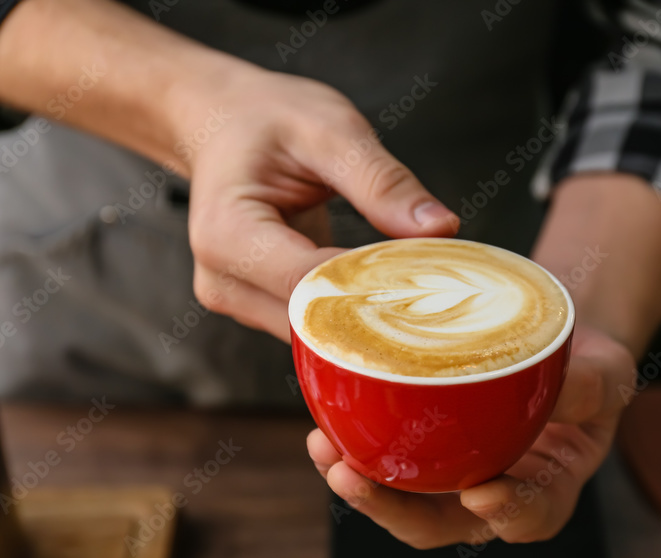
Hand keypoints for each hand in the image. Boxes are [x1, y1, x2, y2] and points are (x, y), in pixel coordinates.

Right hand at [185, 70, 458, 339]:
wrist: (220, 124)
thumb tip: (440, 228)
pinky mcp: (258, 309)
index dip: (374, 287)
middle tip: (438, 283)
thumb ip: (382, 182)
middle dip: (377, 308)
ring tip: (410, 279)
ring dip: (367, 316)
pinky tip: (382, 285)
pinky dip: (352, 312)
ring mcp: (238, 301)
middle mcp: (224, 280)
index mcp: (228, 234)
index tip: (432, 277)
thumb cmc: (267, 119)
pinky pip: (313, 326)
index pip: (310, 285)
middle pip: (313, 322)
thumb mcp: (331, 131)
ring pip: (317, 335)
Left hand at [306, 326, 636, 548]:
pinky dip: (354, 451)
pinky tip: (326, 426)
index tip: (483, 494)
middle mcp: (495, 496)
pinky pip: (387, 464)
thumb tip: (552, 390)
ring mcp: (455, 478)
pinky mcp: (426, 453)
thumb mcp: (605, 373)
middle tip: (351, 478)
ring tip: (322, 448)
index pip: (532, 517)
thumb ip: (586, 387)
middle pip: (440, 524)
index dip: (509, 514)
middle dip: (392, 510)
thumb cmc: (589, 368)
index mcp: (549, 488)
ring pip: (401, 501)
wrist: (558, 347)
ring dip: (359, 485)